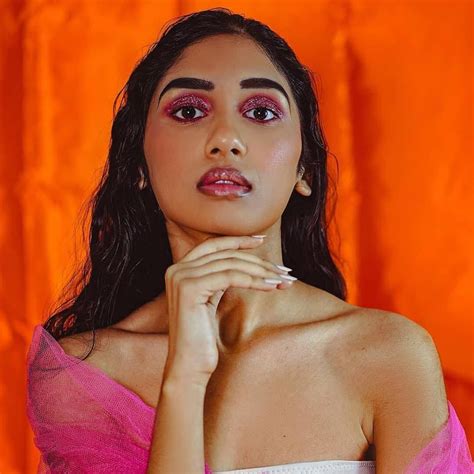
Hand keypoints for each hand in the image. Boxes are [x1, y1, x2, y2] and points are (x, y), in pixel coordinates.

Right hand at [163, 235, 294, 384]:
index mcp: (180, 269)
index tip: (261, 240)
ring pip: (231, 264)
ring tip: (283, 281)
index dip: (238, 240)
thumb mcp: (211, 299)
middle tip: (284, 271)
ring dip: (262, 272)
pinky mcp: (190, 288)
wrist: (189, 366)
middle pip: (226, 255)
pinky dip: (254, 281)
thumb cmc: (202, 338)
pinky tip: (271, 287)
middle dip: (258, 261)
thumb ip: (219, 278)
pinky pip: (230, 277)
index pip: (213, 245)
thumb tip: (247, 263)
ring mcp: (181, 277)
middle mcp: (176, 269)